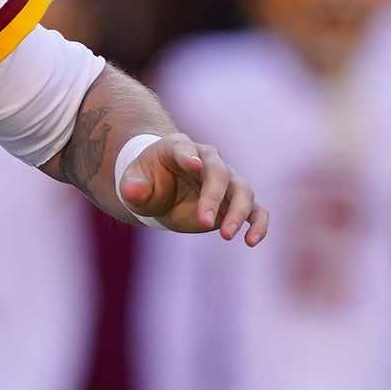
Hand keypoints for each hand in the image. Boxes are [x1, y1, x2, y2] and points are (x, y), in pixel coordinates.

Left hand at [119, 134, 269, 243]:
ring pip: (242, 190)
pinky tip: (252, 241)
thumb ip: (133, 186)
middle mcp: (207, 160)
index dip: (189, 156)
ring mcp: (226, 180)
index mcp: (178, 148)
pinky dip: (258, 224)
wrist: (159, 190)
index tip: (195, 165)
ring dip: (238, 212)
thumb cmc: (145, 182)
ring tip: (227, 235)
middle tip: (204, 221)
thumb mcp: (131, 183)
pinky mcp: (234, 202)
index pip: (186, 149)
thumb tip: (134, 191)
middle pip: (219, 172)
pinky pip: (256, 210)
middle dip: (214, 196)